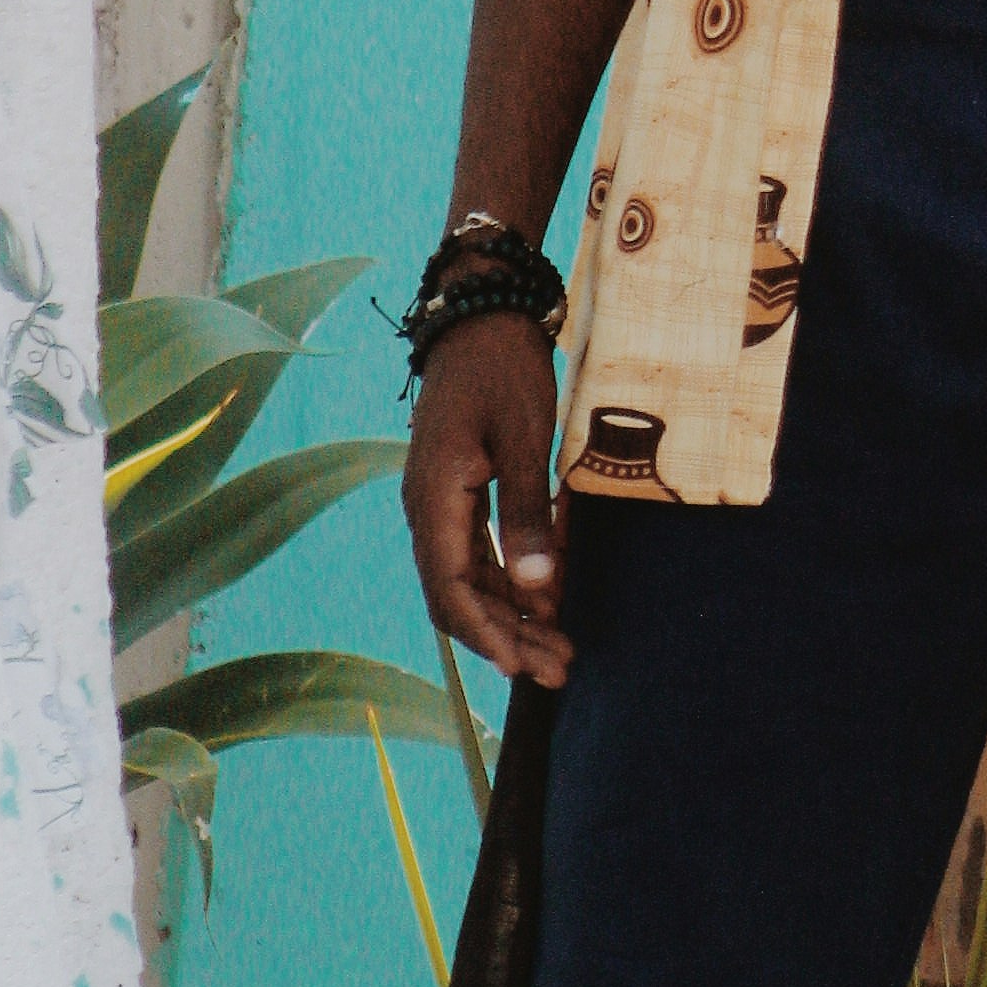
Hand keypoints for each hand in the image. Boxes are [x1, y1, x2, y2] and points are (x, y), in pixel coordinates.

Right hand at [403, 315, 573, 691]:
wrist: (481, 317)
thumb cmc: (503, 370)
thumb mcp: (523, 438)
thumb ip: (527, 513)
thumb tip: (536, 587)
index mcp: (434, 499)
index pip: (450, 588)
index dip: (486, 633)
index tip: (522, 665)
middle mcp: (427, 510)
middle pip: (458, 595)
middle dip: (506, 637)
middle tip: (559, 669)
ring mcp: (439, 504)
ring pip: (469, 580)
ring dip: (510, 617)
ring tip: (559, 648)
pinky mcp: (458, 495)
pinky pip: (477, 555)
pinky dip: (510, 583)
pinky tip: (547, 602)